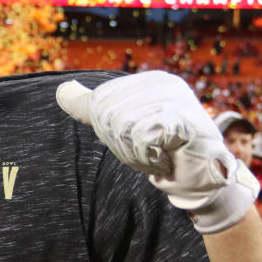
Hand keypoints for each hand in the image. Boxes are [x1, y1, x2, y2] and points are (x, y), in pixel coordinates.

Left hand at [56, 71, 258, 232]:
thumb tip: (62, 90)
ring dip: (138, 155)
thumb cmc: (161, 151)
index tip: (140, 141)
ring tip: (161, 156)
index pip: (101, 105)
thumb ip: (91, 108)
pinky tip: (169, 159)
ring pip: (124, 127)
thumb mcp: (119, 127)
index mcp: (147, 82)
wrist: (199, 180)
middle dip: (124, 146)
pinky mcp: (187, 119)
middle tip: (152, 152)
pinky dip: (150, 156)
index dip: (112, 134)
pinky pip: (143, 136)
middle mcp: (162, 83)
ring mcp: (178, 99)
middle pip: (110, 117)